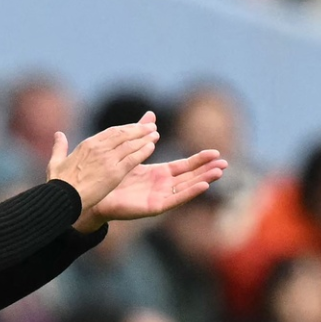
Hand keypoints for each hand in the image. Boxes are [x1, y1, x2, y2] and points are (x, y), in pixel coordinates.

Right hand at [47, 116, 158, 211]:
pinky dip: (143, 152)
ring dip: (144, 138)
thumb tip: (58, 134)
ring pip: (130, 144)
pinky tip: (151, 148)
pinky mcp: (115, 172)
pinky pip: (133, 158)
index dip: (125, 129)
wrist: (63, 197)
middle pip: (123, 134)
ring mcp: (108, 159)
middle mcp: (99, 148)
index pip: (111, 132)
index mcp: (87, 145)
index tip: (135, 127)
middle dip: (139, 130)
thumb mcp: (56, 161)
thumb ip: (59, 147)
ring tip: (155, 135)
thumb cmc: (58, 183)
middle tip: (151, 127)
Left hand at [79, 148, 227, 231]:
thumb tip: (151, 115)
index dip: (199, 160)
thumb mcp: (132, 152)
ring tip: (219, 173)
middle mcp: (162, 187)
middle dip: (207, 170)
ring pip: (186, 188)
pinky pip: (175, 199)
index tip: (215, 152)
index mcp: (158, 174)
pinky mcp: (154, 207)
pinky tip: (203, 185)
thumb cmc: (111, 177)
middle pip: (190, 177)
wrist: (94, 194)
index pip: (184, 166)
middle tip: (225, 163)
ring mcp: (159, 197)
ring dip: (203, 180)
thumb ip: (143, 134)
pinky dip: (190, 192)